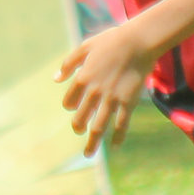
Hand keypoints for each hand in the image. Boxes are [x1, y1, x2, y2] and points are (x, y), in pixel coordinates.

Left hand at [55, 21, 155, 156]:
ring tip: (88, 153)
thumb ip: (68, 63)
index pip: (69, 101)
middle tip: (79, 130)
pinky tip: (114, 146)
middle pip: (81, 118)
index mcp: (82, 78)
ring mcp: (111, 99)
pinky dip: (117, 137)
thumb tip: (55, 79)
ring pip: (98, 127)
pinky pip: (121, 124)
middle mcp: (94, 92)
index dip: (70, 106)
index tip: (74, 107)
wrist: (138, 42)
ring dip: (92, 142)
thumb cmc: (111, 41)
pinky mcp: (127, 102)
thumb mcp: (85, 47)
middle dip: (78, 127)